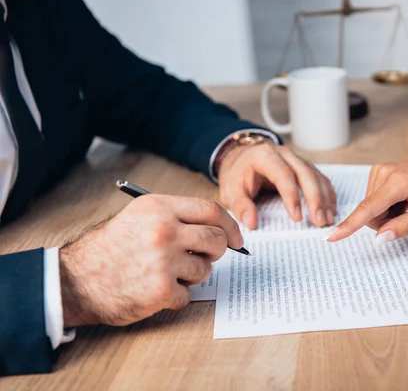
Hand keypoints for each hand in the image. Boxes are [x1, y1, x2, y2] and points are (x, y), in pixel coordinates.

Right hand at [59, 195, 242, 326]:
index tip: (236, 238)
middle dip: (217, 251)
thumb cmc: (109, 249)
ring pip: (205, 269)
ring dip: (193, 275)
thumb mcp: (139, 217)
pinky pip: (189, 294)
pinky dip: (176, 296)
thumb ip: (176, 217)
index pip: (211, 210)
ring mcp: (163, 260)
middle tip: (205, 258)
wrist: (75, 281)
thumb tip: (217, 226)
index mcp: (159, 208)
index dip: (230, 225)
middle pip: (216, 239)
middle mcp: (164, 230)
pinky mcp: (161, 289)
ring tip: (167, 273)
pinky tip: (156, 290)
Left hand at [217, 143, 336, 228]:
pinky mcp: (304, 167)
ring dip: (325, 198)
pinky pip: (320, 179)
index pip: (283, 175)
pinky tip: (331, 210)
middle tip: (320, 221)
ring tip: (328, 220)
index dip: (292, 196)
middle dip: (315, 199)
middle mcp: (284, 155)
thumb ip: (240, 206)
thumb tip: (252, 223)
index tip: (297, 217)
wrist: (241, 159)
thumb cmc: (238, 174)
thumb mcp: (230, 190)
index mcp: (265, 156)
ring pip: (316, 176)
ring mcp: (297, 159)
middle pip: (306, 174)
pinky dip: (327, 194)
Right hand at [327, 139, 407, 243]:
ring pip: (370, 207)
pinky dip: (386, 204)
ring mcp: (379, 169)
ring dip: (387, 212)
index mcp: (398, 183)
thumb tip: (379, 238)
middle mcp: (384, 172)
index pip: (368, 209)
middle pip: (369, 212)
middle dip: (384, 221)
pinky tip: (402, 197)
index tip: (332, 237)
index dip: (349, 225)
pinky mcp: (377, 170)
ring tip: (407, 202)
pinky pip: (373, 199)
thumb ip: (403, 226)